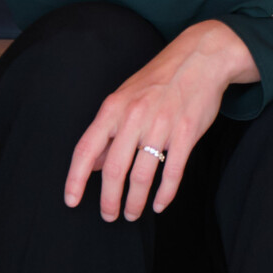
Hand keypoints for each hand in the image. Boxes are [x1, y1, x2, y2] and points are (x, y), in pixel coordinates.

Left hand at [64, 19, 257, 221]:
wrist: (200, 58)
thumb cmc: (159, 79)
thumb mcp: (125, 98)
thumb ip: (108, 131)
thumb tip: (92, 165)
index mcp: (114, 108)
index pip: (86, 149)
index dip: (76, 179)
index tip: (71, 201)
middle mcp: (134, 117)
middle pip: (114, 169)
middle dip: (109, 199)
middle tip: (109, 215)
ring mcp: (162, 125)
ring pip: (142, 175)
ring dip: (135, 201)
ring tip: (132, 214)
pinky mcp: (187, 133)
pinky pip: (173, 171)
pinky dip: (165, 193)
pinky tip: (159, 205)